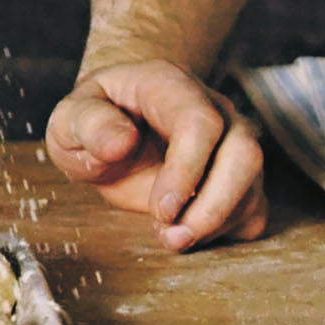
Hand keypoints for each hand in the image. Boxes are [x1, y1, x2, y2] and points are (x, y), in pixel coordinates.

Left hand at [45, 60, 266, 250]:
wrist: (116, 126)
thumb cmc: (94, 121)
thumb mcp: (71, 119)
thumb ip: (88, 125)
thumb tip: (121, 143)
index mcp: (169, 85)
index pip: (199, 121)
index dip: (187, 169)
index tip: (161, 210)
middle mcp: (213, 107)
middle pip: (244, 152)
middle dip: (213, 205)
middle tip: (171, 236)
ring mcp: (232, 141)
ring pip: (253, 183)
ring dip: (218, 223)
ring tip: (172, 239)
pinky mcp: (239, 177)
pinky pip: (254, 208)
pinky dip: (229, 232)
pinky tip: (189, 233)